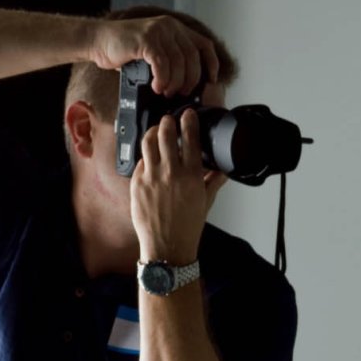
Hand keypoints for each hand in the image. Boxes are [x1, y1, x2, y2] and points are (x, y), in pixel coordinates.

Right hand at [89, 15, 219, 95]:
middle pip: (193, 58)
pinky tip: (156, 86)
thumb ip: (172, 59)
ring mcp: (158, 31)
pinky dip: (162, 79)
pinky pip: (162, 64)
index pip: (205, 45)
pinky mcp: (146, 39)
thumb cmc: (126, 50)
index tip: (212, 80)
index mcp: (176, 28)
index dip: (212, 64)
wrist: (98, 41)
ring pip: (178, 62)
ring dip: (175, 82)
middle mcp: (170, 26)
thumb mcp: (155, 51)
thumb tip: (190, 83)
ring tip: (166, 91)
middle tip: (181, 93)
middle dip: (190, 80)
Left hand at [130, 110, 227, 263]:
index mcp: (191, 175)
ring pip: (147, 142)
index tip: (188, 114)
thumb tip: (223, 171)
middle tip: (169, 119)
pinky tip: (149, 157)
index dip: (188, 122)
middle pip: (164, 134)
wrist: (168, 245)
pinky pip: (140, 162)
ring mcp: (151, 176)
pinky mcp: (136, 183)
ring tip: (156, 130)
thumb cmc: (188, 227)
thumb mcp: (206, 201)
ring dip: (152, 132)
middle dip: (166, 122)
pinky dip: (145, 156)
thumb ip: (214, 181)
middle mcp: (170, 172)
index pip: (189, 138)